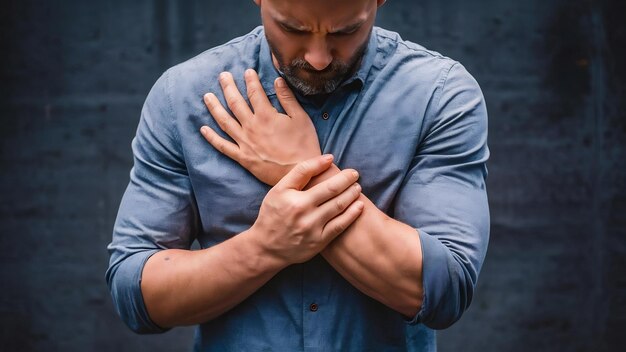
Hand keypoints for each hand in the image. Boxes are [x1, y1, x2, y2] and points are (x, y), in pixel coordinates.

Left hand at [201, 69, 319, 184]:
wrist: (300, 174)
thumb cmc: (304, 146)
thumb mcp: (301, 119)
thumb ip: (288, 99)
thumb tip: (277, 81)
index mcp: (266, 116)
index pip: (254, 92)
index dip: (250, 80)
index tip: (247, 71)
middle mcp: (251, 127)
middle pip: (235, 103)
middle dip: (228, 87)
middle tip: (222, 75)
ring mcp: (245, 143)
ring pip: (224, 121)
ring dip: (214, 107)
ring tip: (207, 96)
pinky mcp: (243, 158)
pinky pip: (223, 146)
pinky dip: (212, 137)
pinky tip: (203, 129)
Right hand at [249, 154, 363, 264]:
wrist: (267, 247)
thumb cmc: (273, 214)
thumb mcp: (279, 190)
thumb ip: (301, 172)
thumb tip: (328, 158)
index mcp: (294, 199)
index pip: (317, 178)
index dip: (332, 169)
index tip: (338, 162)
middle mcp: (303, 214)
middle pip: (332, 191)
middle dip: (347, 180)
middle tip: (355, 174)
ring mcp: (312, 229)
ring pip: (338, 207)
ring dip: (352, 195)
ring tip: (357, 188)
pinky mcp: (319, 242)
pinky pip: (340, 226)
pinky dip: (352, 214)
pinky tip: (359, 206)